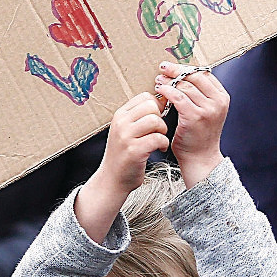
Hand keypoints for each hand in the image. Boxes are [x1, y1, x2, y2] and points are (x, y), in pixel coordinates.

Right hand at [74, 91, 169, 241]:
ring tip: (159, 140)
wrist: (112, 179)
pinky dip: (164, 144)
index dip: (156, 106)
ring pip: (156, 121)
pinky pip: (158, 138)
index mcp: (119, 115)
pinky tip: (160, 149)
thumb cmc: (124, 154)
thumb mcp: (126, 130)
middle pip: (151, 106)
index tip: (157, 118)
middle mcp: (121, 123)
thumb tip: (163, 99)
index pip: (144, 97)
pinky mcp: (134, 151)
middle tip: (158, 130)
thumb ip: (140, 116)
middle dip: (160, 117)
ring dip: (163, 131)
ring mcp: (126, 137)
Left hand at [155, 62, 226, 187]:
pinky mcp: (195, 117)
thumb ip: (199, 94)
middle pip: (195, 76)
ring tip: (158, 80)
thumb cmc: (199, 134)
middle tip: (162, 68)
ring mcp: (208, 109)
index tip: (173, 66)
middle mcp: (218, 102)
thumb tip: (181, 74)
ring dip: (169, 80)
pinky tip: (159, 90)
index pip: (204, 74)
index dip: (187, 67)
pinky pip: (178, 97)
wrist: (200, 157)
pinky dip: (167, 91)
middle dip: (176, 70)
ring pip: (185, 86)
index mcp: (222, 97)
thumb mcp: (206, 110)